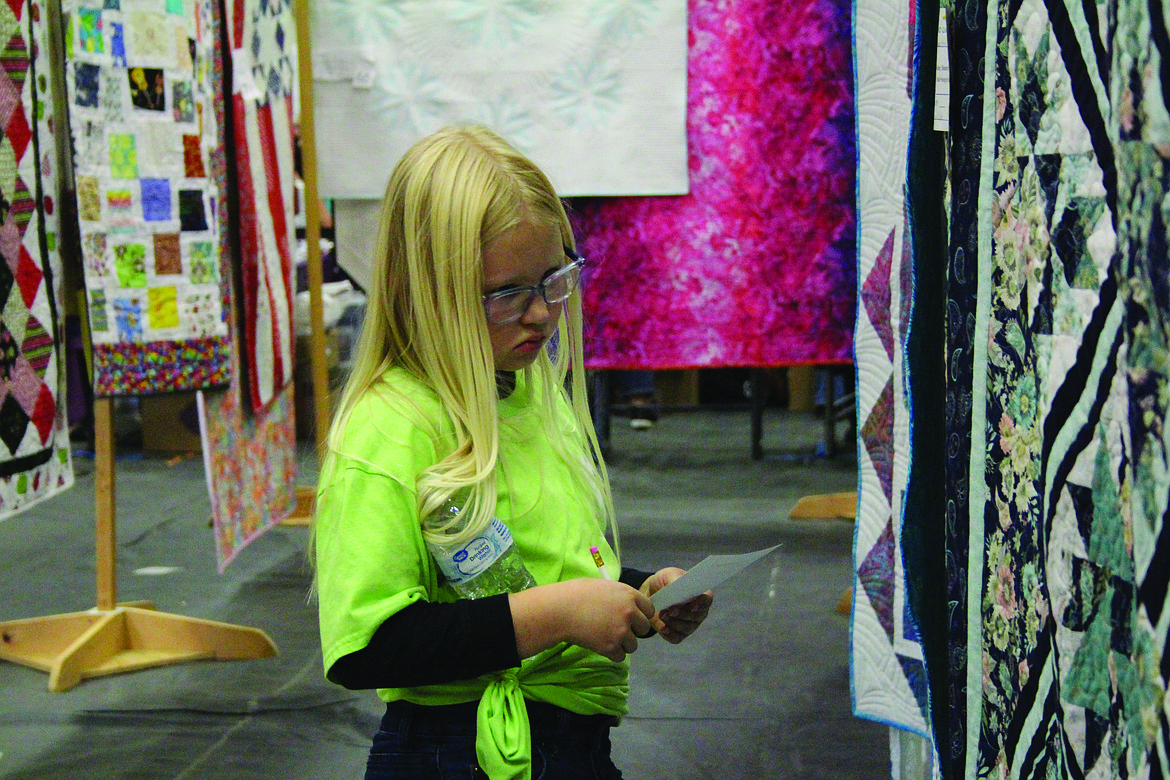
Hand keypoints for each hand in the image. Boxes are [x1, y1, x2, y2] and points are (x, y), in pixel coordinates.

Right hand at [510, 579, 654, 662]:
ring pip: (633, 646)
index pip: (649, 609)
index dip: (641, 615)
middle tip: (618, 630)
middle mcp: (630, 613)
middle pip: (644, 629)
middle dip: (633, 631)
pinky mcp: (611, 647)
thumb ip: (620, 596)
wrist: (561, 610)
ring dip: (622, 644)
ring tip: (606, 638)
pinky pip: (620, 656)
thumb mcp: (604, 587)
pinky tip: (600, 645)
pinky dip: (612, 654)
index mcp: (629, 595)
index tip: (632, 619)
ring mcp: (621, 631)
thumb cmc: (577, 593)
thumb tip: (628, 604)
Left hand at [639, 567, 712, 643]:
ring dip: (673, 622)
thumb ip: (675, 581)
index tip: (691, 604)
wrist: (651, 593)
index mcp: (700, 595)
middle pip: (697, 616)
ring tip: (662, 614)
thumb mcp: (668, 575)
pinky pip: (676, 638)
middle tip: (670, 609)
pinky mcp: (679, 634)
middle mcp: (699, 612)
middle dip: (683, 613)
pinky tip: (663, 627)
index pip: (707, 600)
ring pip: (686, 628)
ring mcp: (690, 624)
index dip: (701, 603)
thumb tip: (679, 590)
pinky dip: (669, 633)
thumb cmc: (664, 582)